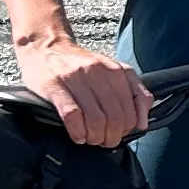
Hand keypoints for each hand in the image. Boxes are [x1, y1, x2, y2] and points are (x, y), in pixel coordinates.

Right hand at [15, 34, 151, 147]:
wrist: (44, 47)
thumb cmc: (80, 65)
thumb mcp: (112, 71)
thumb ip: (133, 92)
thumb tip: (143, 122)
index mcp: (116, 70)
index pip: (133, 107)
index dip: (128, 127)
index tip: (120, 133)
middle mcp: (98, 72)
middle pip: (115, 116)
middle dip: (112, 136)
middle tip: (104, 141)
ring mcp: (76, 78)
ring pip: (95, 119)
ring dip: (95, 137)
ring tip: (91, 140)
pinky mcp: (55, 86)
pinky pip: (72, 115)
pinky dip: (77, 132)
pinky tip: (77, 136)